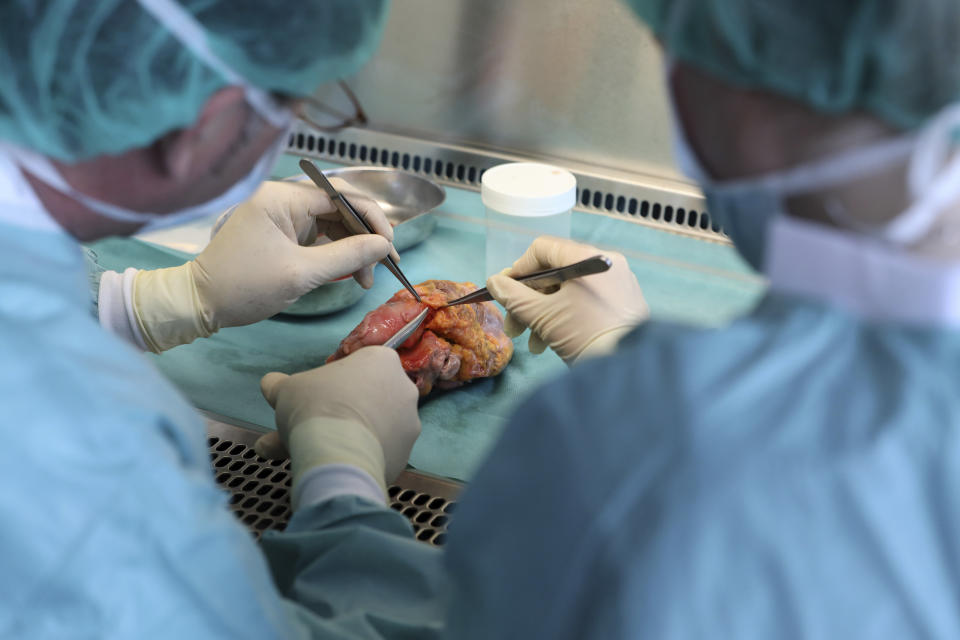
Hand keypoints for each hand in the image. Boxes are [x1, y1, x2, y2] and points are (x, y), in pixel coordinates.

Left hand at [131, 180, 395, 350]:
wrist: (200, 303)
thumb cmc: (245, 286)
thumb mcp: (301, 273)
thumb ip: (347, 256)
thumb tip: (384, 246)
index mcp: (281, 198)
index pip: (340, 196)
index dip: (371, 219)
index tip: (389, 246)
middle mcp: (281, 198)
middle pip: (339, 208)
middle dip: (364, 236)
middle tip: (384, 265)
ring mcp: (280, 214)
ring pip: (332, 223)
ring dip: (353, 248)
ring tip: (366, 278)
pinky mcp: (280, 231)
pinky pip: (318, 235)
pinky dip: (336, 253)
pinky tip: (350, 272)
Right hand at [255, 347, 420, 495]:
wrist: (337, 453)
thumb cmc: (314, 407)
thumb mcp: (287, 389)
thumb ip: (279, 384)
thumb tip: (270, 383)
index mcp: (382, 361)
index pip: (359, 364)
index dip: (334, 380)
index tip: (316, 395)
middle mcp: (403, 388)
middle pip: (364, 398)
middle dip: (332, 413)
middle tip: (303, 427)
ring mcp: (409, 423)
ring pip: (369, 428)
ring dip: (340, 437)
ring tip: (304, 453)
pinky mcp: (405, 454)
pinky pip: (376, 452)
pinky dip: (355, 457)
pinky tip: (326, 465)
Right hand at [486, 236, 648, 363]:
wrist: (627, 371)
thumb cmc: (584, 335)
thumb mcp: (543, 316)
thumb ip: (514, 296)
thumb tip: (494, 282)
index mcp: (587, 258)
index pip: (543, 249)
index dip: (519, 270)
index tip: (505, 292)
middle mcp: (605, 265)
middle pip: (555, 273)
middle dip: (528, 301)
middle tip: (512, 326)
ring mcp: (617, 285)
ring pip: (568, 292)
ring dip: (543, 316)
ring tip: (531, 344)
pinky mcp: (623, 306)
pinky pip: (586, 304)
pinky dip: (565, 319)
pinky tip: (549, 345)